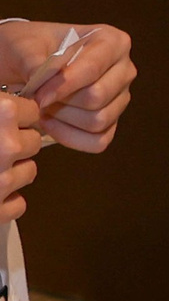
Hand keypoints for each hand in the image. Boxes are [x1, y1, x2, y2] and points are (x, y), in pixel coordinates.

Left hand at [0, 25, 134, 155]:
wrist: (25, 62)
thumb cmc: (28, 48)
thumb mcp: (23, 45)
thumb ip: (32, 60)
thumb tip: (43, 78)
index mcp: (112, 42)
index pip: (93, 69)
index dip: (63, 85)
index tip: (37, 93)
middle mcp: (124, 70)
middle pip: (98, 97)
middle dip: (62, 102)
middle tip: (38, 98)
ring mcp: (120, 97)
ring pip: (98, 120)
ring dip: (64, 119)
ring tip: (44, 108)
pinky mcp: (112, 121)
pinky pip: (98, 141)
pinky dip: (69, 137)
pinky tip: (51, 123)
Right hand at [0, 101, 32, 228]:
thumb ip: (3, 102)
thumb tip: (28, 96)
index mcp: (0, 112)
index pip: (33, 110)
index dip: (19, 115)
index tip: (6, 118)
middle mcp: (5, 145)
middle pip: (34, 141)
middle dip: (16, 143)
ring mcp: (1, 179)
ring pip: (29, 171)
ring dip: (12, 171)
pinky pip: (17, 204)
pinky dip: (5, 201)